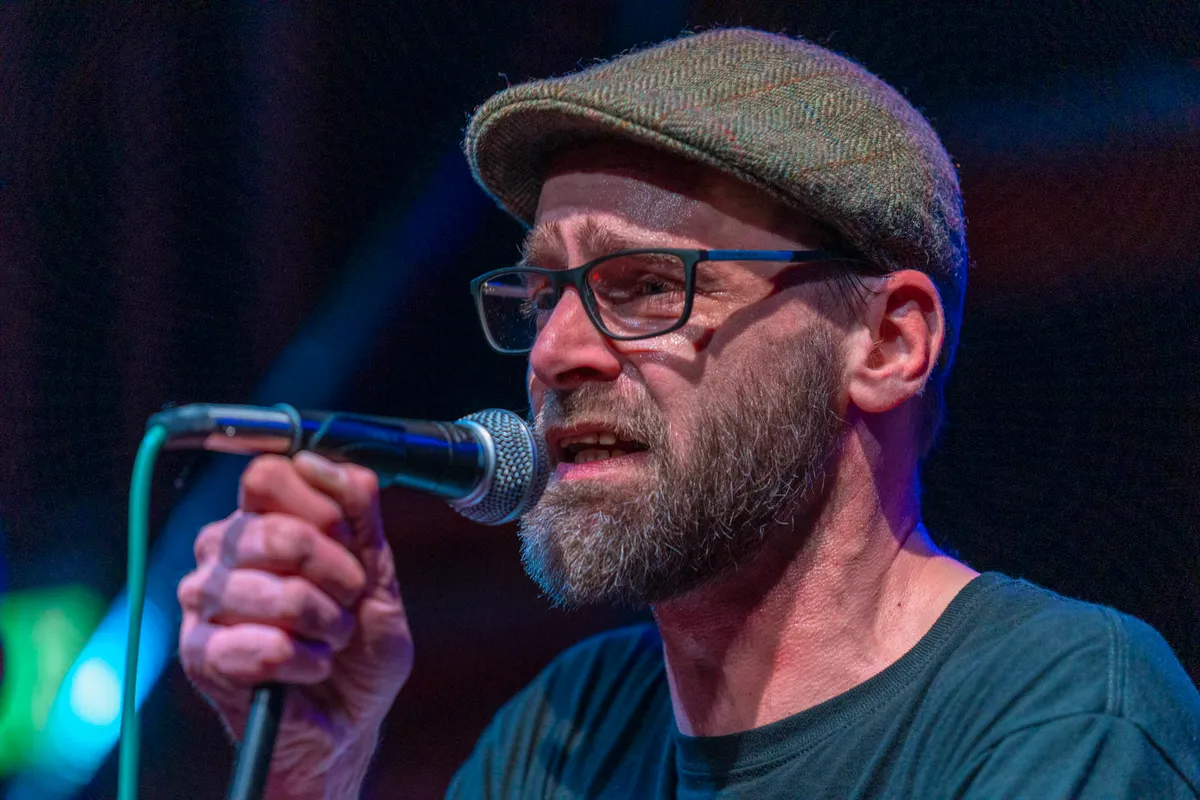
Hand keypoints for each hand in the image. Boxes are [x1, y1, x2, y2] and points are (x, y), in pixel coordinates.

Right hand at [178, 452, 412, 797]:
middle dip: (337, 573)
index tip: (348, 539)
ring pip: (281, 594)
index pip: (268, 475)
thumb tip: (319, 461)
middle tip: (348, 600)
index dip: (321, 506)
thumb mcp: (378, 572)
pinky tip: (308, 668)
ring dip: (328, 624)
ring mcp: (204, 602)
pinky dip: (308, 661)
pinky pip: (269, 647)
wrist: (347, 722)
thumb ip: (359, 513)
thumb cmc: (358, 647)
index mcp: (258, 520)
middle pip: (277, 532)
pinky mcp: (200, 655)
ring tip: (330, 638)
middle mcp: (220, 553)